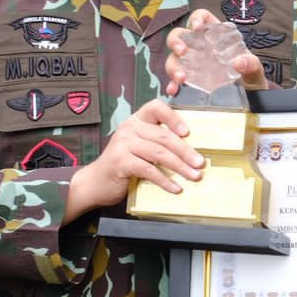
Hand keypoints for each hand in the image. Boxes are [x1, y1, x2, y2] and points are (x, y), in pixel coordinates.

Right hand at [65, 98, 201, 219]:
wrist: (95, 183)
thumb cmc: (123, 166)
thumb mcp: (139, 148)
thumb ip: (157, 144)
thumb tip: (192, 153)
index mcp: (136, 121)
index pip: (156, 108)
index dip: (173, 117)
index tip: (188, 132)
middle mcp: (129, 128)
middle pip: (163, 136)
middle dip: (185, 151)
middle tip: (200, 163)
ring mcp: (123, 144)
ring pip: (159, 153)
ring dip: (180, 166)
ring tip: (194, 176)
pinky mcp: (120, 162)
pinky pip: (149, 170)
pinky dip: (165, 180)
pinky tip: (176, 188)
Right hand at [162, 10, 267, 96]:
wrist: (248, 96)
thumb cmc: (248, 75)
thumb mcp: (254, 70)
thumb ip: (251, 64)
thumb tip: (240, 63)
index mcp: (215, 35)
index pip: (201, 17)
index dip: (196, 18)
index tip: (196, 26)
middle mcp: (200, 46)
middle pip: (180, 35)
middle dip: (176, 41)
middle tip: (182, 51)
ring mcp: (192, 63)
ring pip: (174, 57)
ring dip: (173, 66)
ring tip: (181, 77)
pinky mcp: (189, 79)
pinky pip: (175, 79)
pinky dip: (172, 84)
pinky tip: (174, 90)